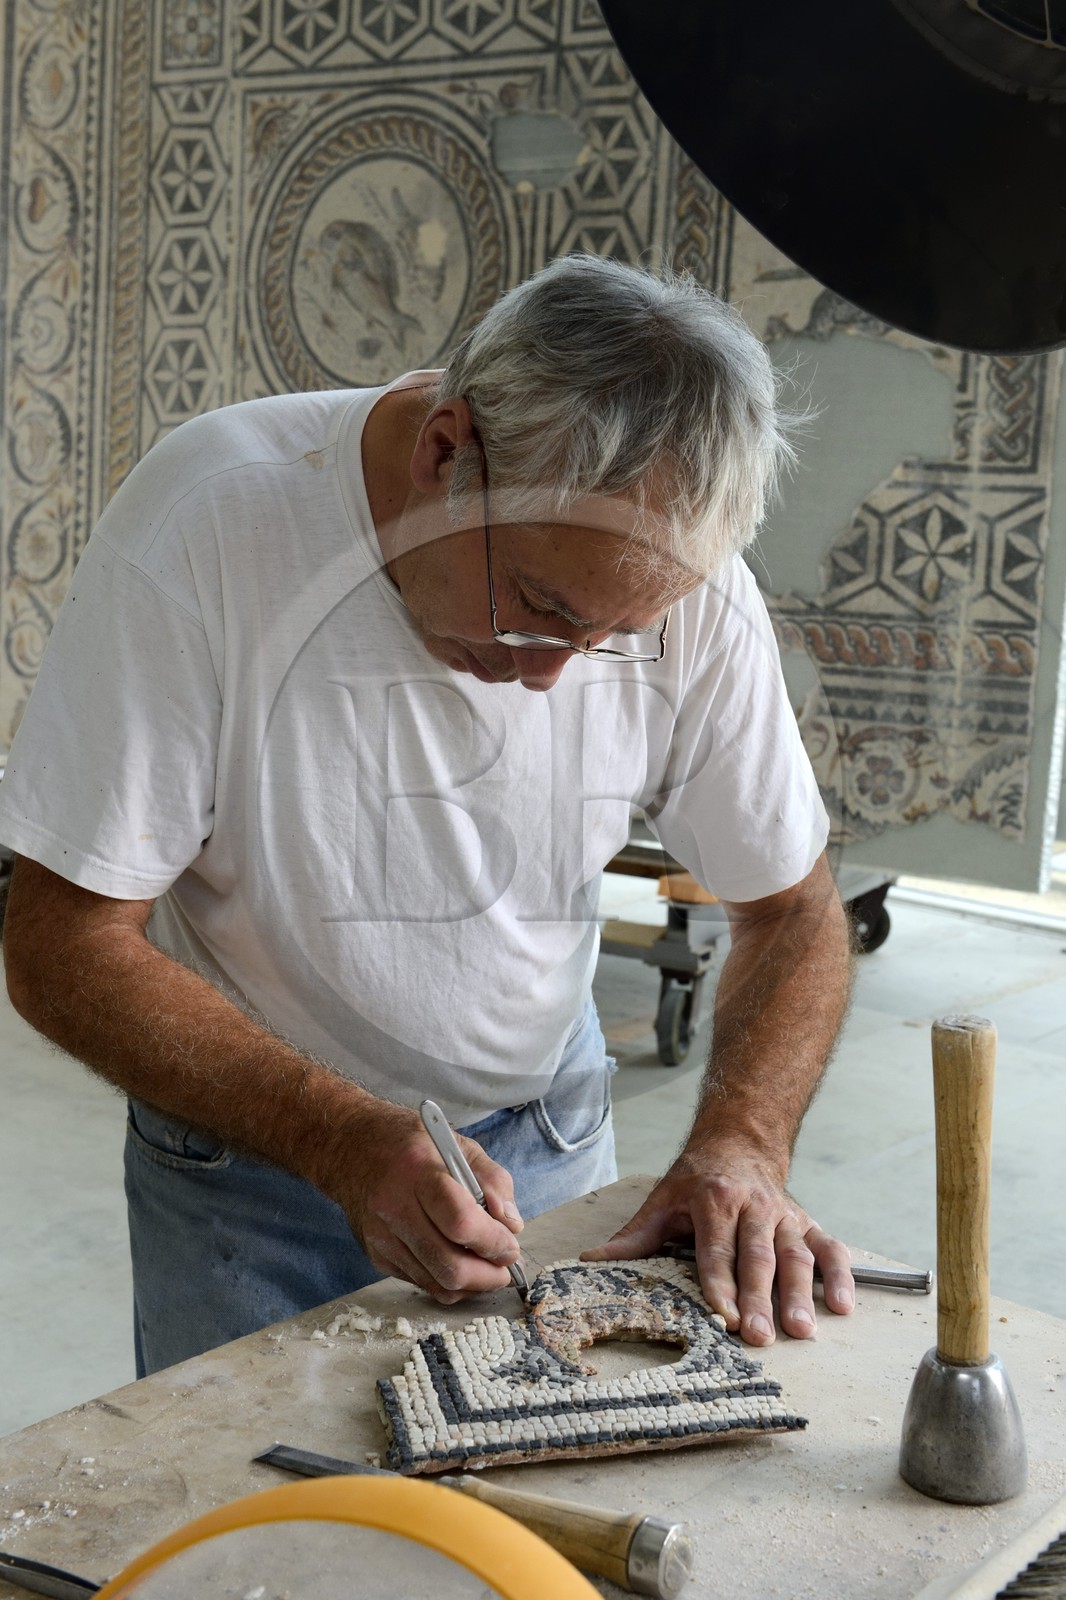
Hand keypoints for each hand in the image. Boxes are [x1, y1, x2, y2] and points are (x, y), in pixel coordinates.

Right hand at [327, 1103, 523, 1302]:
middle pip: (449, 1266)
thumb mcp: (458, 1144)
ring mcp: (382, 1237)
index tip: (511, 1245)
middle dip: (489, 1275)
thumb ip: (492, 1180)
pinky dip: (447, 1281)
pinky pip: (422, 1283)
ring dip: (472, 1284)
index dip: (493, 1242)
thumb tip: (512, 1225)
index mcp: (418, 1172)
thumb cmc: (409, 1142)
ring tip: (487, 1266)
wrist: (348, 1146)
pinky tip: (459, 1262)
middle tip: (505, 1266)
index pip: (460, 1222)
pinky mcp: (376, 1255)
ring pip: (437, 1284)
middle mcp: (394, 1209)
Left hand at [580, 1140, 853, 1343]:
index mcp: (714, 1201)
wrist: (739, 1139)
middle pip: (758, 1256)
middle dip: (760, 1297)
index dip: (720, 1283)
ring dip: (802, 1293)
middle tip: (761, 1336)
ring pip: (796, 1254)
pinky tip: (845, 1306)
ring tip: (802, 1330)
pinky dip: (842, 1275)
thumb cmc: (697, 1178)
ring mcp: (784, 1215)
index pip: (716, 1248)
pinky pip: (830, 1248)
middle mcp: (753, 1207)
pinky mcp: (807, 1222)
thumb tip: (591, 1261)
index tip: (724, 1317)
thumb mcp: (662, 1200)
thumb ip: (634, 1236)